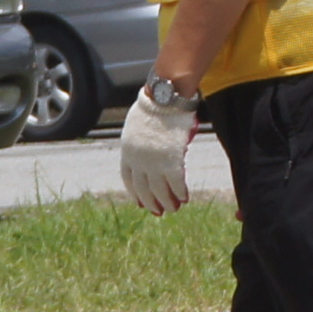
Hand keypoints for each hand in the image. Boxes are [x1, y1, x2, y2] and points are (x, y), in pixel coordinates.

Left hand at [117, 80, 196, 215]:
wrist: (164, 99)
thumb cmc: (154, 107)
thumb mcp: (137, 126)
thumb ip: (139, 142)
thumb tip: (149, 150)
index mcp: (127, 151)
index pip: (128, 178)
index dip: (135, 193)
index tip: (140, 202)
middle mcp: (138, 161)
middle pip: (143, 188)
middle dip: (151, 202)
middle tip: (159, 211)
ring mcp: (153, 162)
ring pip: (160, 190)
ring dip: (168, 202)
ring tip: (174, 209)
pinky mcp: (170, 161)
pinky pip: (176, 183)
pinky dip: (180, 192)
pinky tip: (185, 198)